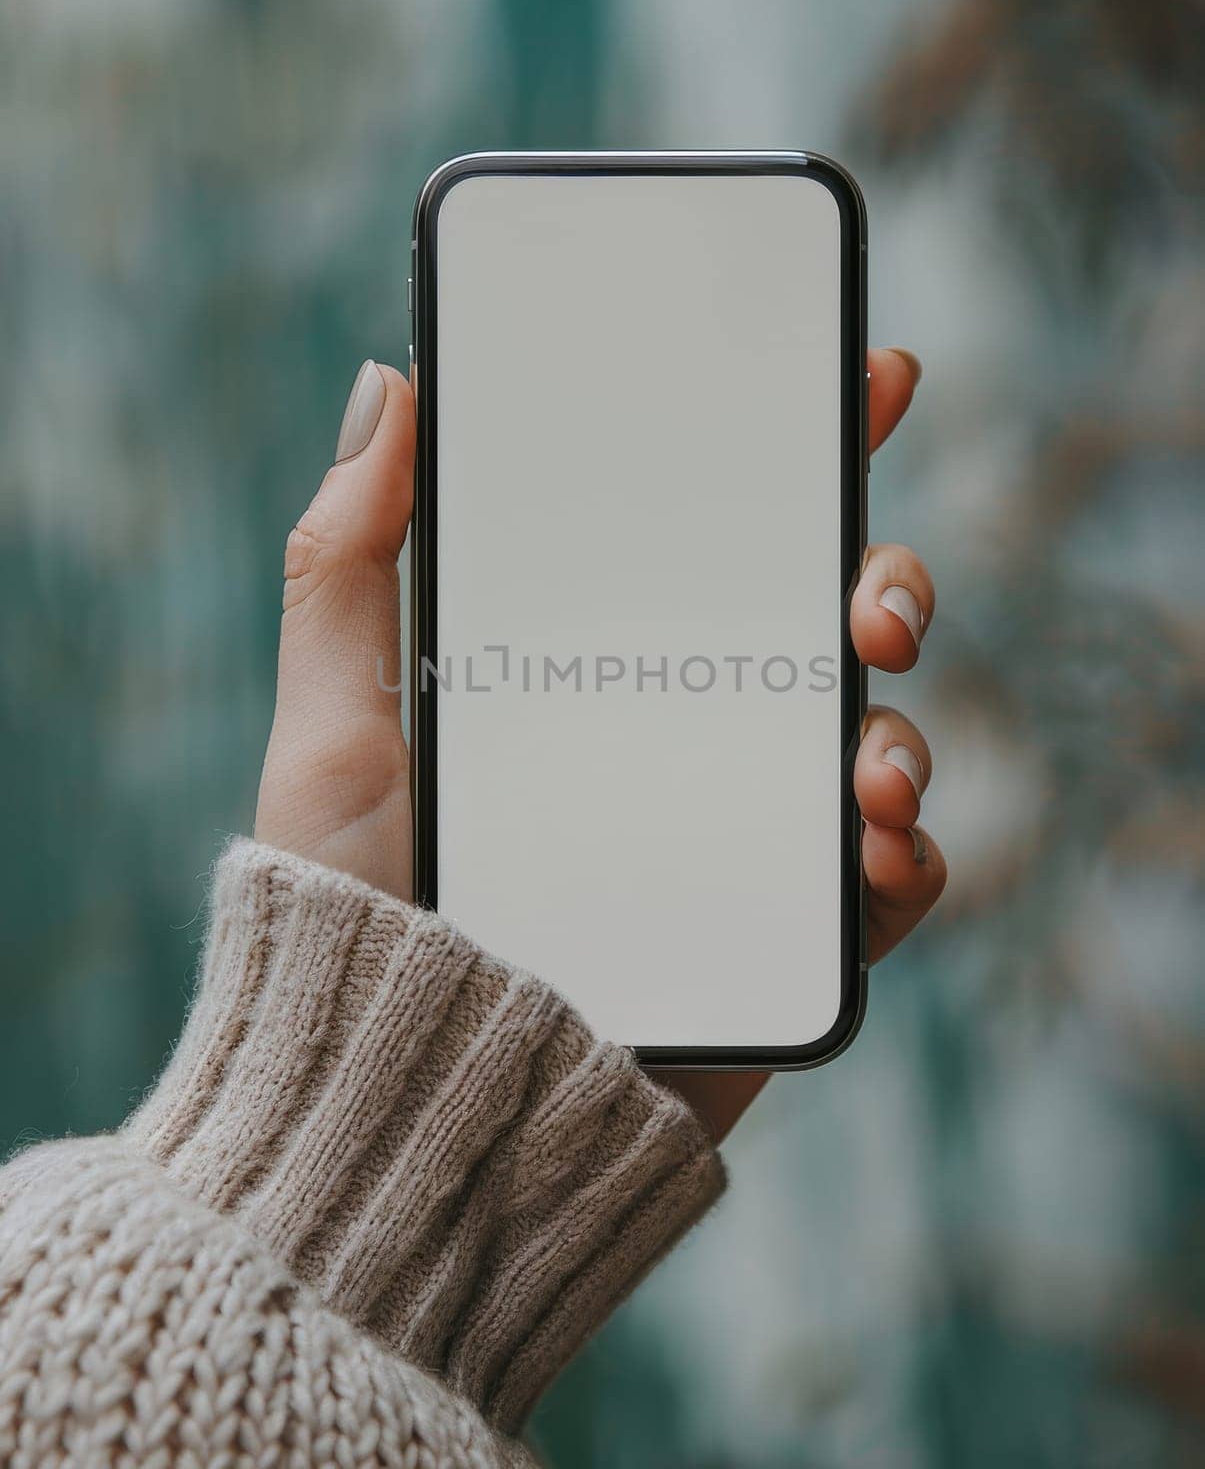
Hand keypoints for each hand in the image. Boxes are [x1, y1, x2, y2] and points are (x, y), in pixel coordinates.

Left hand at [255, 350, 945, 1140]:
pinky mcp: (784, 937)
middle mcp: (686, 736)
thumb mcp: (333, 726)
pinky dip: (910, 855)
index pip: (715, 539)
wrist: (405, 1111)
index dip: (801, 454)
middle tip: (871, 605)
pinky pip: (888, 882)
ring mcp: (744, 835)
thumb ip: (346, 559)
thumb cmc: (352, 919)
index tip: (863, 382)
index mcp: (601, 667)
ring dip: (904, 727)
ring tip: (868, 762)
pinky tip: (876, 846)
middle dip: (885, 585)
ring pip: (875, 741)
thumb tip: (393, 384)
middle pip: (822, 626)